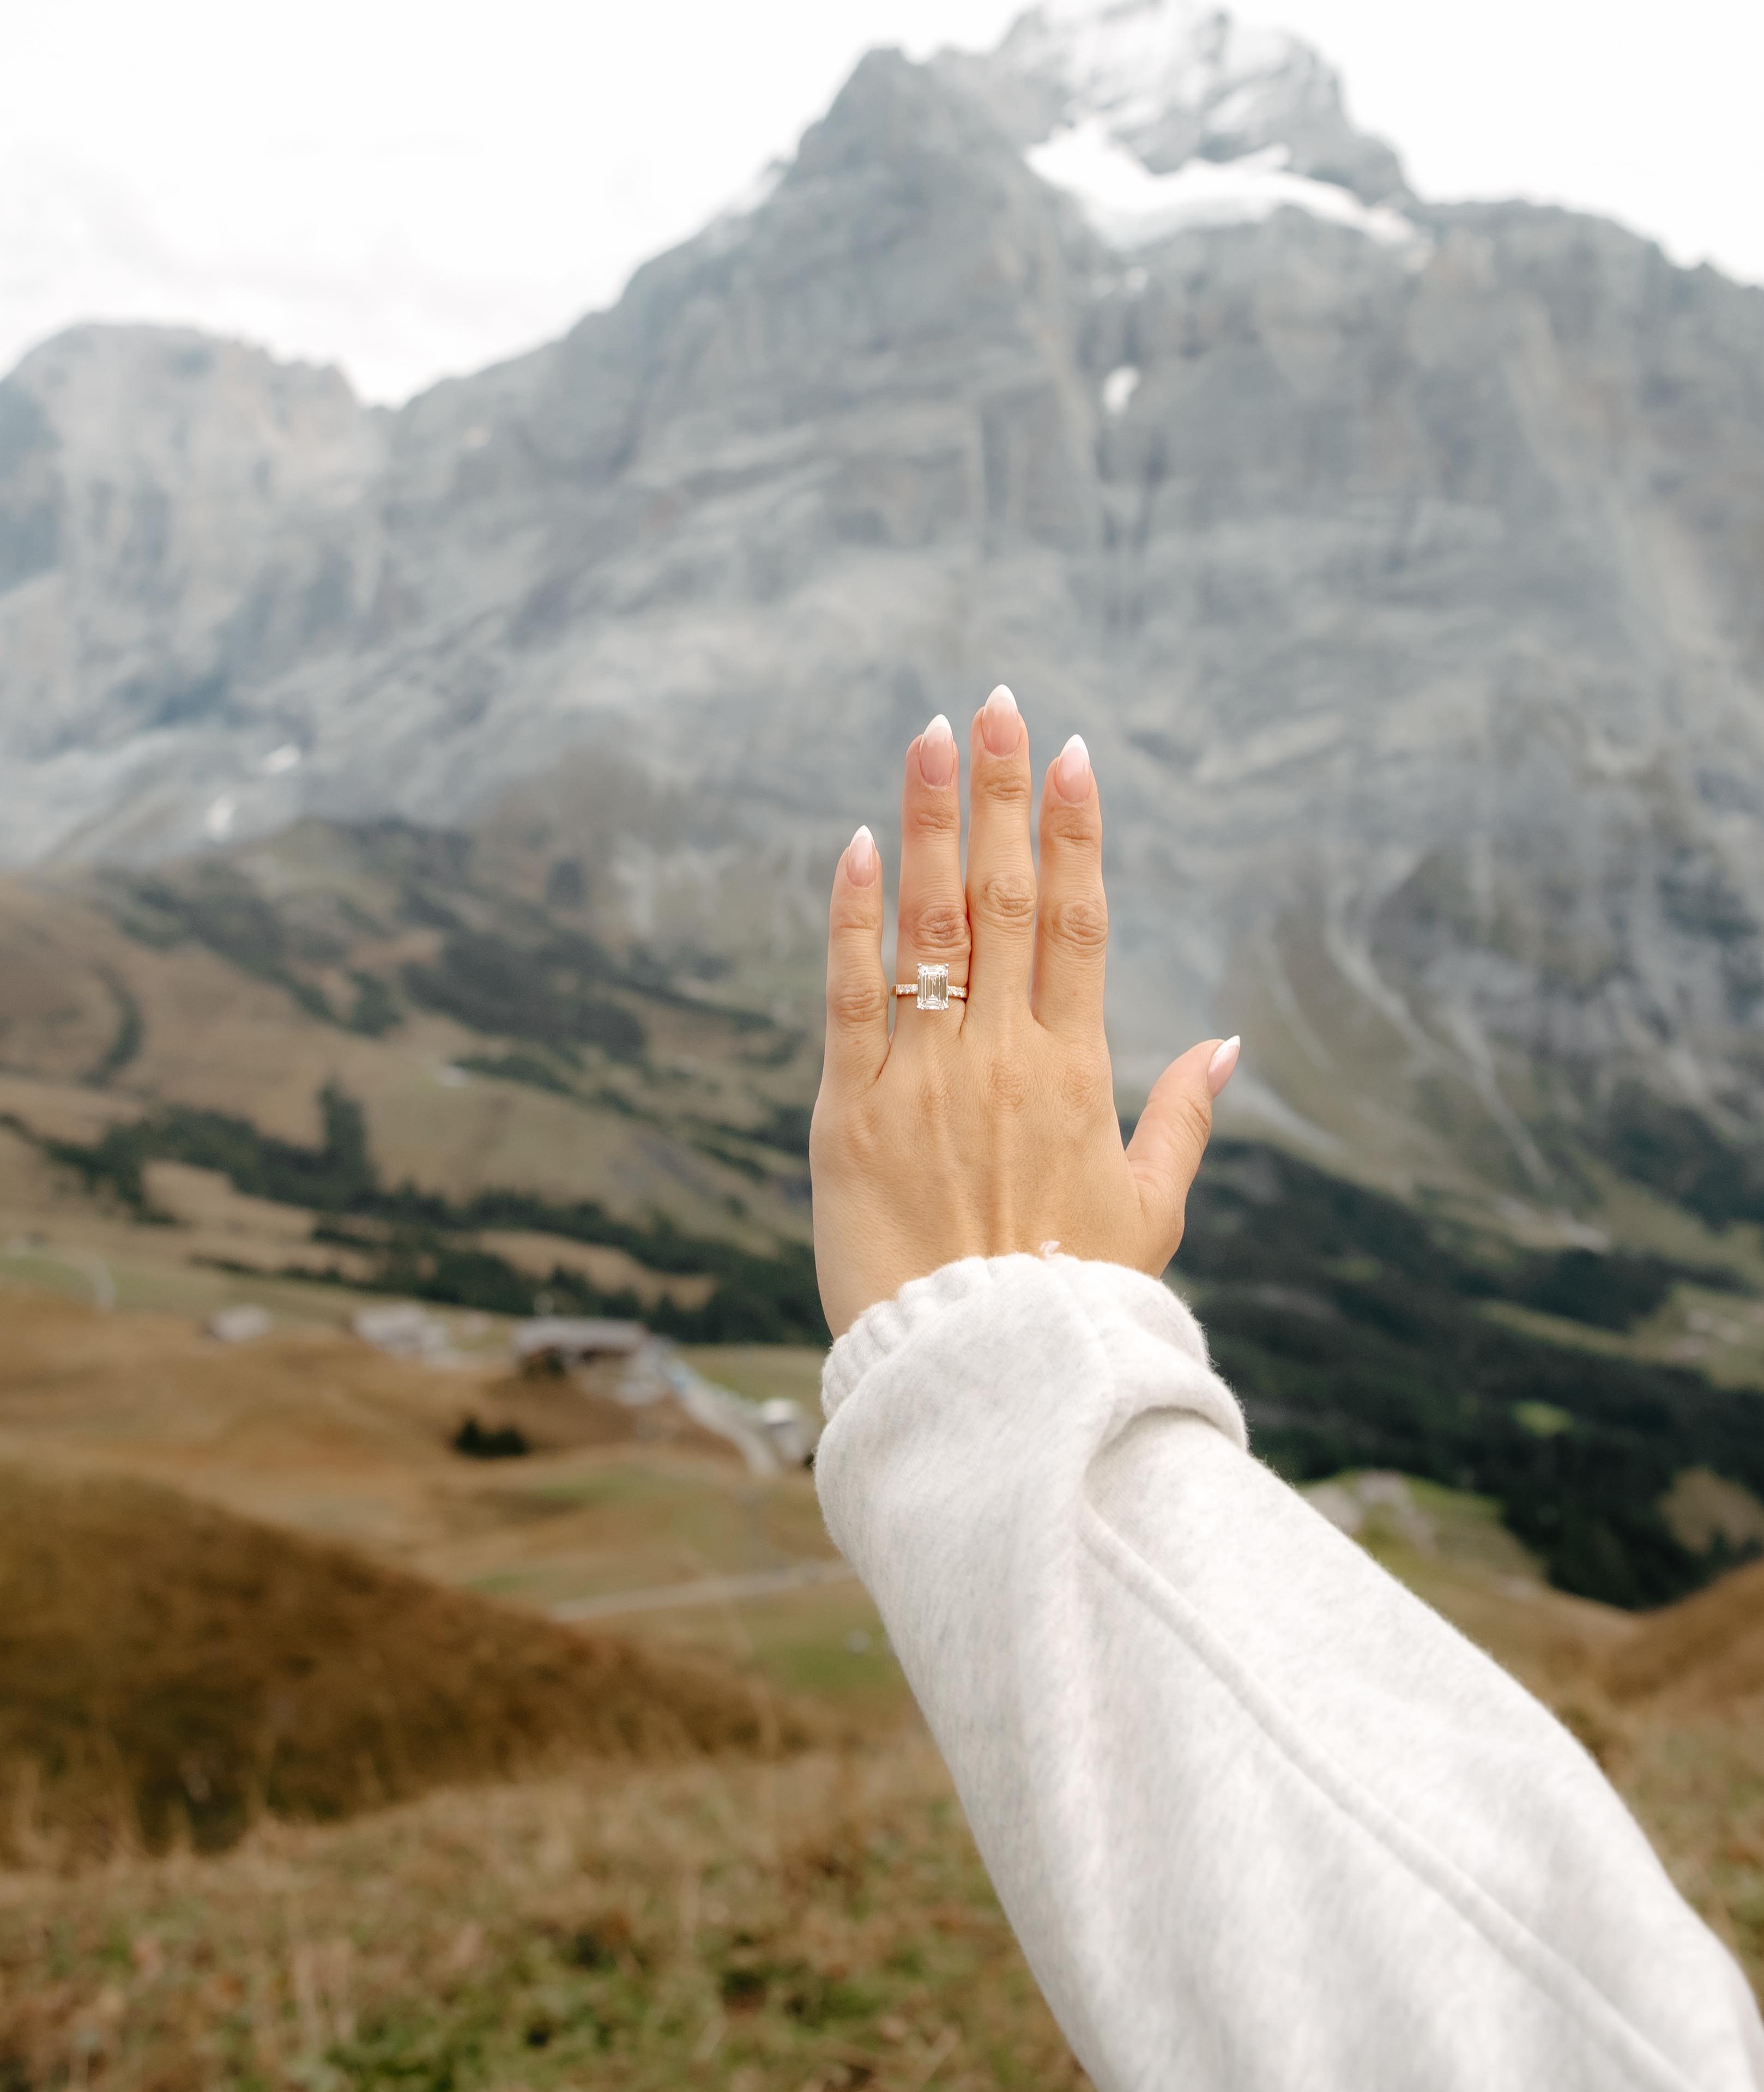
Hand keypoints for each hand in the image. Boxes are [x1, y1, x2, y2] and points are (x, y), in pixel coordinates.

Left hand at [809, 685, 1239, 1338]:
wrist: (976, 1387)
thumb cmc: (1071, 1307)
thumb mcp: (1148, 1216)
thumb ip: (1182, 1119)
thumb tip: (1228, 1042)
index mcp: (1075, 1076)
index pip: (1079, 923)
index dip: (1075, 833)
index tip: (1075, 754)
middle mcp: (1001, 1060)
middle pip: (1004, 900)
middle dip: (1003, 794)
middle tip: (998, 704)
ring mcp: (923, 1081)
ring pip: (930, 927)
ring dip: (932, 823)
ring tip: (930, 736)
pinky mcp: (847, 1115)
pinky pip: (849, 998)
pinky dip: (854, 918)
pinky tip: (860, 844)